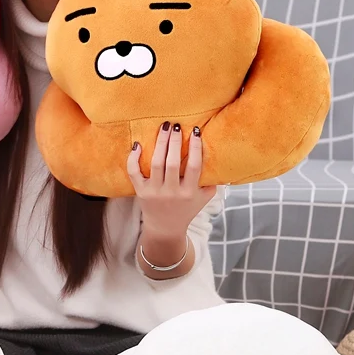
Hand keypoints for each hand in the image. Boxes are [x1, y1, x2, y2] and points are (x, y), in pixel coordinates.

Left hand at [127, 122, 216, 237]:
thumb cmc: (186, 209)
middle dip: (174, 141)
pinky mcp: (140, 191)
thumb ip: (212, 182)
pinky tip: (137, 144)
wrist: (165, 229)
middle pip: (172, 162)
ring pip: (155, 164)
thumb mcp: (204, 198)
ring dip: (159, 143)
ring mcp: (154, 192)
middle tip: (176, 125)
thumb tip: (219, 158)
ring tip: (164, 127)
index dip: (195, 148)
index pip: (193, 166)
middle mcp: (171, 192)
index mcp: (188, 192)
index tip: (196, 131)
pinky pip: (134, 173)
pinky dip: (133, 158)